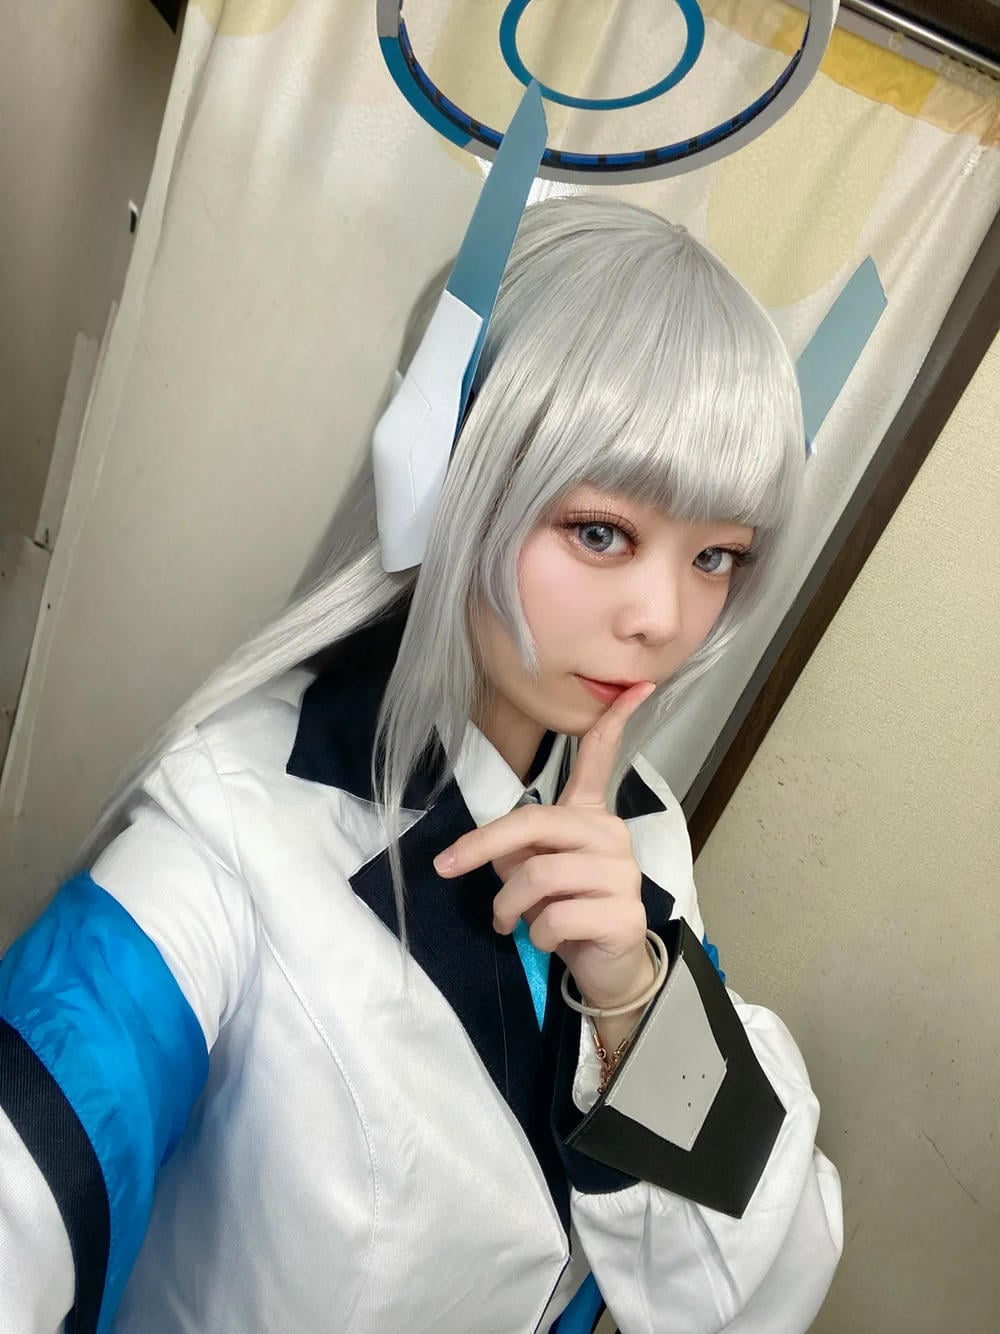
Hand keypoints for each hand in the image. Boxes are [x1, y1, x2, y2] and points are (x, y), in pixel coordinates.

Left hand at [433, 680, 656, 1016]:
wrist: (607, 972)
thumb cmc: (567, 914)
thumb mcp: (533, 875)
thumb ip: (515, 850)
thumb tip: (485, 849)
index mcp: (590, 818)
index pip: (600, 762)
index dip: (614, 724)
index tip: (633, 687)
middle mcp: (611, 836)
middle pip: (535, 823)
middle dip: (483, 847)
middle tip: (448, 868)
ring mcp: (622, 874)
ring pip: (539, 876)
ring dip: (508, 907)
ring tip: (510, 922)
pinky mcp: (623, 913)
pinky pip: (556, 916)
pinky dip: (536, 934)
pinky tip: (547, 941)